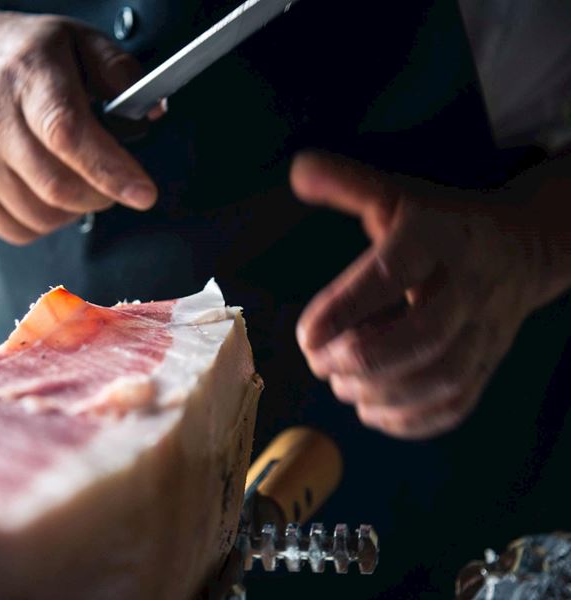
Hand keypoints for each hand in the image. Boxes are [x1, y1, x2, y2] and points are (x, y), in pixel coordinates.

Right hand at [0, 2, 158, 243]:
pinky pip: (16, 230)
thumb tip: (147, 111)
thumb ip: (117, 70)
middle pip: (58, 187)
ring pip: (40, 216)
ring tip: (79, 181)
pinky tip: (49, 195)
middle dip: (101, 195)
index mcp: (28, 76)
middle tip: (113, 182)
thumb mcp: (77, 40)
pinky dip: (45, 223)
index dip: (110, 170)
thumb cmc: (21, 55)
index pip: (68, 134)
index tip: (143, 193)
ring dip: (74, 211)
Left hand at [291, 152, 541, 438]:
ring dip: (381, 393)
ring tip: (340, 385)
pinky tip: (372, 410)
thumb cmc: (441, 225)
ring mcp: (483, 331)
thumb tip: (296, 169)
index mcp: (436, 239)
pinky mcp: (487, 363)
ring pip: (441, 378)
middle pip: (424, 337)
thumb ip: (346, 183)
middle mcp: (465, 287)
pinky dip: (410, 420)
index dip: (344, 308)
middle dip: (362, 359)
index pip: (391, 274)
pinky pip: (456, 405)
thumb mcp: (396, 195)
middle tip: (319, 363)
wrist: (521, 248)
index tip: (305, 334)